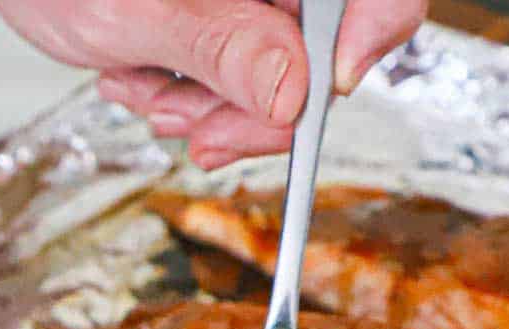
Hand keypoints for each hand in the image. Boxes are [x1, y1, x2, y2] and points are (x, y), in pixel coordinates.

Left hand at [0, 0, 426, 167]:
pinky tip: (147, 82)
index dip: (367, 40)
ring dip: (215, 108)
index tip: (309, 101)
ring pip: (281, 76)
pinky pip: (242, 77)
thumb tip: (293, 91)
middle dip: (263, 106)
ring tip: (152, 95)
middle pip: (325, 49)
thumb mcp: (141, 10)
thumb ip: (221, 46)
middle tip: (203, 135)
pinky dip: (194, 97)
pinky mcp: (233, 20)